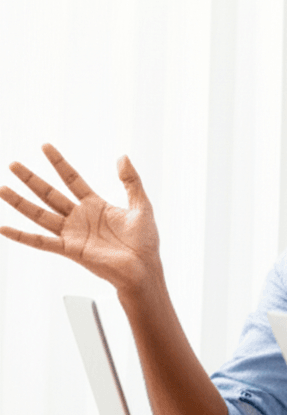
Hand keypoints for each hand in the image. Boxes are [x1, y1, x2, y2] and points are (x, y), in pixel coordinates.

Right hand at [0, 144, 159, 291]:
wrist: (144, 268)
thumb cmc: (145, 242)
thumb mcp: (141, 205)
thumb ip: (131, 181)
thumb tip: (122, 157)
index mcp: (96, 206)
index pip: (72, 179)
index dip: (59, 163)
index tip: (45, 147)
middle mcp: (80, 217)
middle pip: (50, 194)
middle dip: (32, 179)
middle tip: (13, 164)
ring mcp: (72, 233)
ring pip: (40, 214)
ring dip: (20, 202)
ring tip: (2, 188)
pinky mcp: (70, 249)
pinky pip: (41, 242)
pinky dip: (21, 236)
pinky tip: (3, 228)